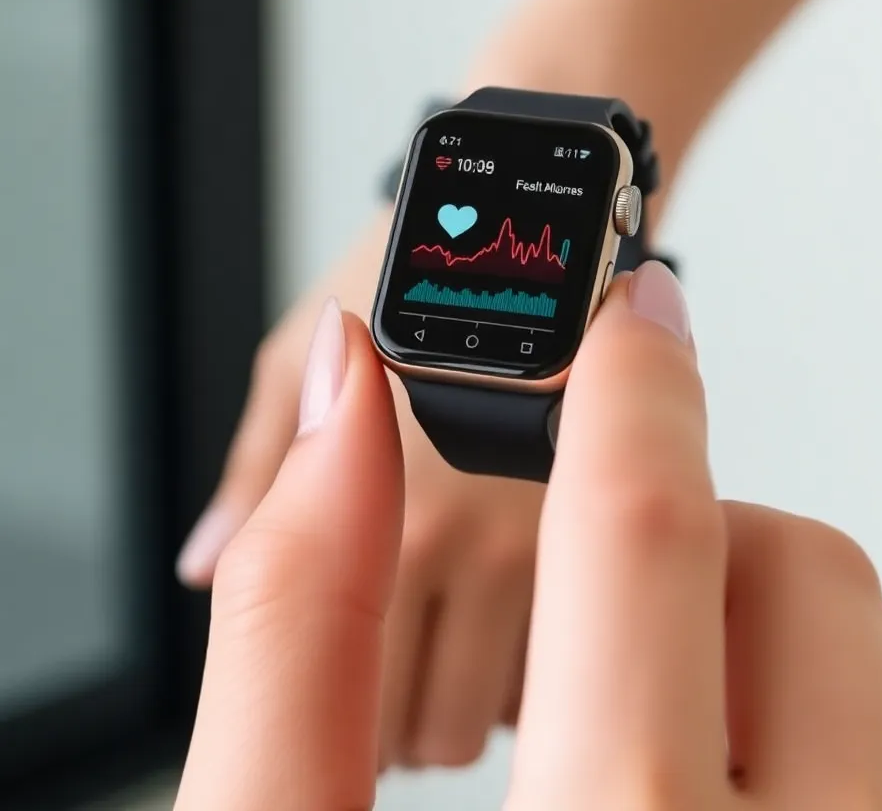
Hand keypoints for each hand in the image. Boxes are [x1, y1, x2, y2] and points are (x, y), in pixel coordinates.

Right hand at [175, 267, 881, 809]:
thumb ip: (301, 620)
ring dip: (800, 636)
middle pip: (794, 570)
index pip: (643, 531)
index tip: (632, 312)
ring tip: (694, 725)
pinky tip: (794, 797)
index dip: (629, 385)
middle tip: (617, 612)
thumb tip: (351, 404)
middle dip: (698, 537)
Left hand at [176, 209, 542, 766]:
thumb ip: (253, 469)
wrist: (543, 218)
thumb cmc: (404, 273)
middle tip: (401, 667)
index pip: (345, 693)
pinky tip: (523, 607)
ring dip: (480, 694)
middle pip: (432, 726)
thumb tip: (201, 562)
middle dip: (406, 714)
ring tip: (464, 634)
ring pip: (508, 708)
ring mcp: (554, 539)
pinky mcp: (616, 530)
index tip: (341, 723)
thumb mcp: (293, 352)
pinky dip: (544, 658)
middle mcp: (474, 536)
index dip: (333, 727)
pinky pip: (574, 657)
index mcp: (387, 505)